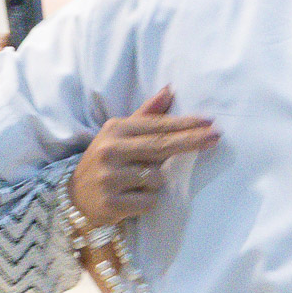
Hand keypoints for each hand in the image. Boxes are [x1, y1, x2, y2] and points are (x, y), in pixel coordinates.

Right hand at [69, 87, 217, 224]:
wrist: (76, 194)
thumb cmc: (107, 159)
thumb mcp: (120, 133)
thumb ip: (146, 114)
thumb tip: (169, 90)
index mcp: (115, 129)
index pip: (158, 126)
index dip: (185, 125)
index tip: (209, 122)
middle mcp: (110, 150)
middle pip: (161, 146)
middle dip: (191, 141)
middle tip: (215, 137)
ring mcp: (109, 177)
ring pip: (157, 178)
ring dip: (155, 182)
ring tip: (135, 182)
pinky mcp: (111, 202)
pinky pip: (149, 201)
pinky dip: (147, 201)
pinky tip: (131, 198)